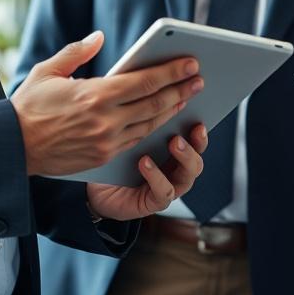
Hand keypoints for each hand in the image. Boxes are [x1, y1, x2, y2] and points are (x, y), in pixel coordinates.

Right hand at [11, 31, 203, 176]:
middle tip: (199, 78)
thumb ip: (77, 51)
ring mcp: (106, 142)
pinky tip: (163, 118)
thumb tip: (99, 36)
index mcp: (95, 95)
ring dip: (172, 109)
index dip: (172, 72)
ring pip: (150, 124)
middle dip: (181, 89)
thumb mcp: (48, 70)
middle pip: (155, 103)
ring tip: (187, 96)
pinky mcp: (103, 157)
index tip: (191, 63)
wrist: (12, 147)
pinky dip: (154, 127)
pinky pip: (136, 140)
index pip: (145, 82)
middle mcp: (105, 121)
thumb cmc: (28, 105)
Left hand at [87, 124, 207, 220]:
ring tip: (173, 142)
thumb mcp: (130, 134)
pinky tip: (145, 162)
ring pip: (188, 176)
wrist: (94, 187)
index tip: (198, 118)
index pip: (195, 141)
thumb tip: (155, 92)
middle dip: (195, 145)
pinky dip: (157, 177)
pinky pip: (164, 192)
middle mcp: (174, 170)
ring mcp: (167, 186)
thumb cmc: (114, 156)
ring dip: (184, 158)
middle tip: (183, 130)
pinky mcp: (153, 202)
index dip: (200, 131)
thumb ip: (146, 118)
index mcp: (173, 152)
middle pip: (197, 158)